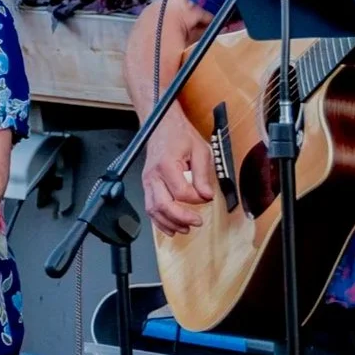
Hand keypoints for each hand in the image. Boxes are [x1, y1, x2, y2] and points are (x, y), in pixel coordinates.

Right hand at [142, 115, 213, 235]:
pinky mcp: (147, 185)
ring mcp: (147, 181)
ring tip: (185, 229)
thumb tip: (206, 195)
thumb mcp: (200, 150)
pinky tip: (170, 227)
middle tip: (197, 222)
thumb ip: (203, 174)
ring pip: (153, 210)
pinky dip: (159, 221)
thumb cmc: (179, 135)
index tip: (207, 196)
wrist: (162, 125)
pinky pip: (149, 207)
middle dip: (181, 218)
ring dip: (169, 223)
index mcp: (167, 165)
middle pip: (164, 205)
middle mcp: (153, 175)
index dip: (197, 199)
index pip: (182, 193)